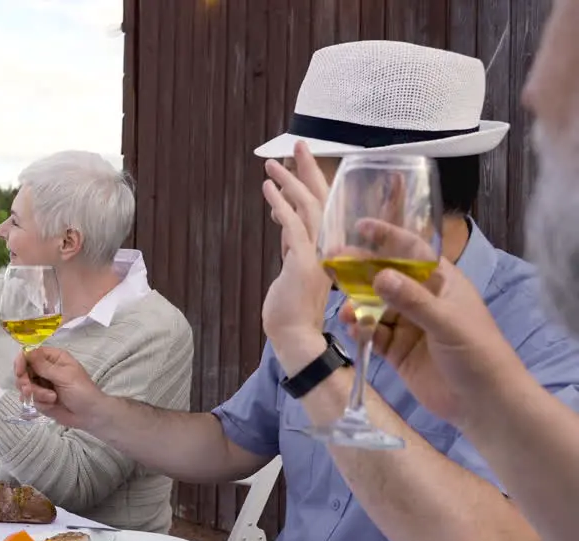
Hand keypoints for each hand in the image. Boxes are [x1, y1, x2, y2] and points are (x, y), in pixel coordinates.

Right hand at [13, 346, 107, 430]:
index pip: (31, 354)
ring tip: (51, 399)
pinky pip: (30, 398)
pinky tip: (50, 405)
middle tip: (29, 390)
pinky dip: (39, 402)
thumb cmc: (82, 391)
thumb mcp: (64, 376)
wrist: (90, 415)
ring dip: (36, 394)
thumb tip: (26, 351)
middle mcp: (46, 369)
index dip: (22, 361)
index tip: (19, 372)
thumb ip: (44, 366)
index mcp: (54, 358)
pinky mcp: (41, 398)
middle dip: (25, 381)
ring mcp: (42, 384)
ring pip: (25, 386)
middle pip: (24, 370)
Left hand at [260, 141, 335, 373]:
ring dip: (289, 181)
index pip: (326, 208)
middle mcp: (330, 247)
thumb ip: (294, 248)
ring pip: (309, 206)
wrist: (296, 338)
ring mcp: (320, 253)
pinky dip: (280, 203)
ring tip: (272, 164)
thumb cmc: (292, 311)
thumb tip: (284, 227)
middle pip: (323, 199)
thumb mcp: (294, 271)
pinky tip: (268, 189)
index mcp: (330, 248)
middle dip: (308, 169)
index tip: (296, 166)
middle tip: (297, 144)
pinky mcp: (304, 261)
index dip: (314, 183)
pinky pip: (293, 224)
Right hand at [338, 220, 524, 428]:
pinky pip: (374, 335)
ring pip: (375, 308)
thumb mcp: (447, 322)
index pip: (412, 252)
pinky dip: (362, 332)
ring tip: (347, 314)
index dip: (387, 238)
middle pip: (386, 279)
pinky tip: (354, 331)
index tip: (361, 227)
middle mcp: (423, 300)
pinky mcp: (398, 352)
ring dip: (358, 307)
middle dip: (360, 272)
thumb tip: (378, 276)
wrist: (483, 403)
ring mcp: (409, 327)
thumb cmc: (477, 353)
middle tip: (332, 265)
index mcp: (442, 283)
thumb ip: (412, 300)